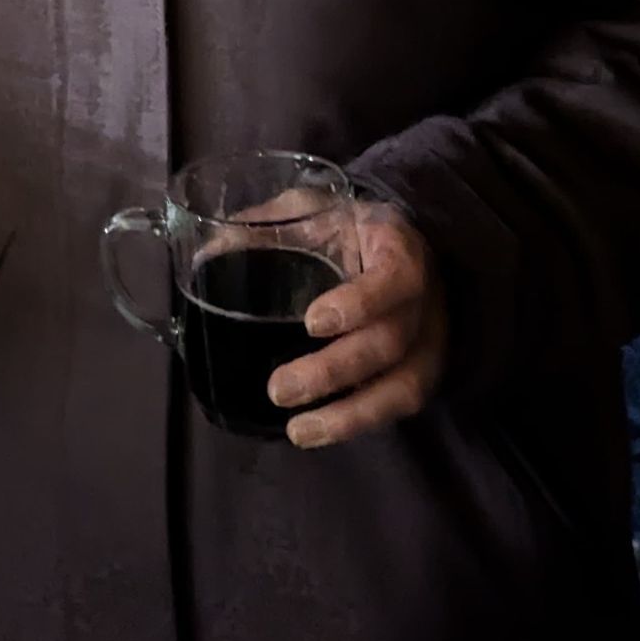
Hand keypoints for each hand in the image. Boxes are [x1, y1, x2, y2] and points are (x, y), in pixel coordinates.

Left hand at [267, 203, 446, 447]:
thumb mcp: (311, 209)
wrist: (396, 240)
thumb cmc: (347, 225)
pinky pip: (402, 403)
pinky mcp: (425, 367)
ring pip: (405, 385)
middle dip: (333, 371)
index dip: (360, 304)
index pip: (394, 278)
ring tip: (299, 431)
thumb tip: (208, 252)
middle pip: (390, 341)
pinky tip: (321, 431)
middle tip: (278, 390)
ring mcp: (431, 336)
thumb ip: (267, 227)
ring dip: (351, 415)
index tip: (311, 323)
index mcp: (397, 246)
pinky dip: (362, 421)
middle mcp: (425, 297)